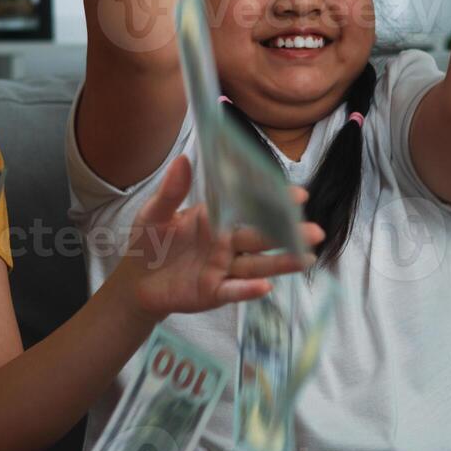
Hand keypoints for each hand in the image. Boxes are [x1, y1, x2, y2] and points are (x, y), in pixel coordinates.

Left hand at [110, 157, 323, 321]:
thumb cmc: (148, 242)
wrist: (135, 280)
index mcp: (216, 217)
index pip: (249, 206)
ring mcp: (223, 268)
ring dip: (280, 262)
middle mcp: (227, 242)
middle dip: (288, 233)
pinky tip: (266, 287)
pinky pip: (234, 289)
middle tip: (315, 230)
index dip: (273, 200)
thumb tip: (183, 159)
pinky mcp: (214, 291)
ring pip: (257, 264)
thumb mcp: (154, 213)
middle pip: (262, 236)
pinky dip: (249, 289)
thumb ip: (171, 191)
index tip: (299, 194)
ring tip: (307, 258)